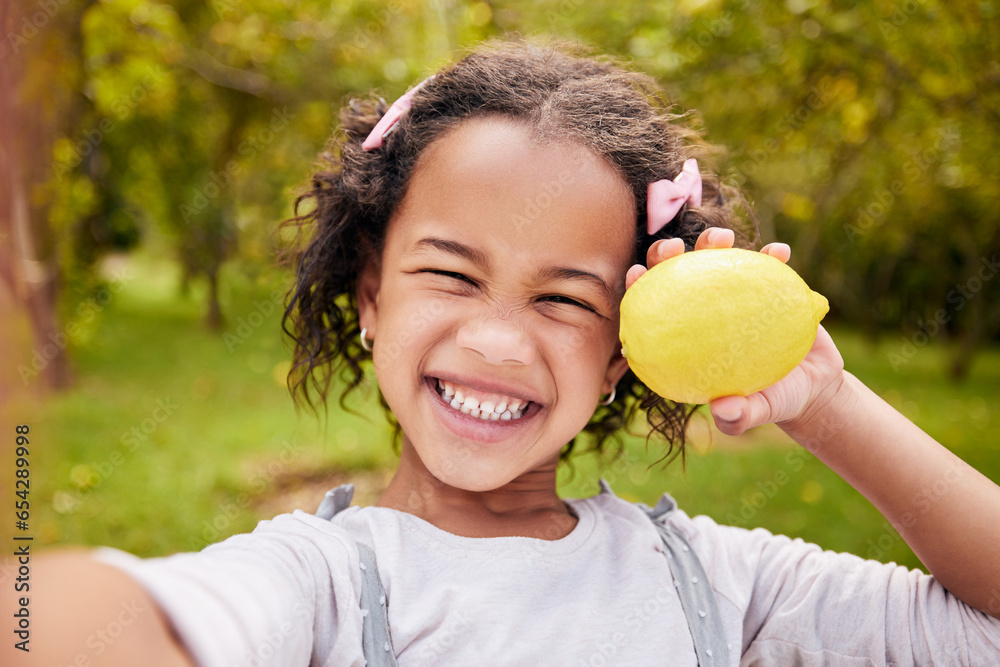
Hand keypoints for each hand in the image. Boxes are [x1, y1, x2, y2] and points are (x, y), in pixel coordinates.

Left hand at [624, 227, 845, 434]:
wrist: (816, 386)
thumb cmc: (776, 401)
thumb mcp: (758, 411)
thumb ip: (740, 416)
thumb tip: (724, 410)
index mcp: (690, 340)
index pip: (654, 311)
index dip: (640, 289)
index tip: (636, 273)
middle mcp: (706, 312)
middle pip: (677, 275)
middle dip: (666, 254)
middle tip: (674, 247)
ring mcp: (736, 295)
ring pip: (716, 260)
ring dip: (714, 243)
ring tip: (723, 240)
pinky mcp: (768, 285)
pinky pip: (768, 264)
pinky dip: (772, 256)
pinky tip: (779, 253)